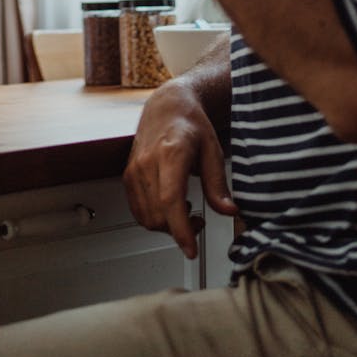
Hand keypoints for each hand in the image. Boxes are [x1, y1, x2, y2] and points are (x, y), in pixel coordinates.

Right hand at [123, 79, 237, 259]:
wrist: (167, 107)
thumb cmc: (191, 125)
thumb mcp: (213, 150)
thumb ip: (218, 184)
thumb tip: (228, 211)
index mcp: (171, 153)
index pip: (170, 200)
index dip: (180, 229)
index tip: (191, 249)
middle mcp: (147, 162)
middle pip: (158, 214)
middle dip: (180, 230)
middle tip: (199, 223)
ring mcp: (134, 169)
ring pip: (146, 217)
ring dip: (166, 226)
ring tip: (185, 213)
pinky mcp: (128, 176)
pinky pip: (138, 210)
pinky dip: (154, 218)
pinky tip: (170, 207)